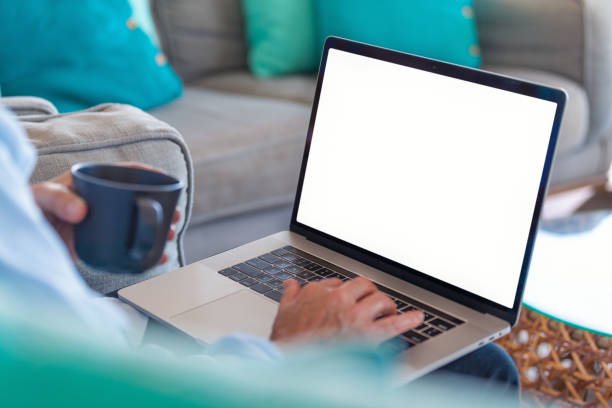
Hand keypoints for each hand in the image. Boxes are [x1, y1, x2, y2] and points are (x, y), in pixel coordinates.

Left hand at [31, 163, 179, 263]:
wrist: (21, 237)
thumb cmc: (32, 207)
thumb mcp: (42, 197)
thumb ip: (59, 199)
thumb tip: (81, 210)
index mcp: (94, 182)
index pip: (127, 172)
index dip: (150, 174)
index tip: (168, 181)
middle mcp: (104, 202)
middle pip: (140, 201)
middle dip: (162, 207)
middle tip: (176, 216)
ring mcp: (105, 224)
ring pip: (138, 225)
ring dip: (158, 230)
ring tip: (170, 236)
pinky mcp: (101, 245)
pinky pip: (128, 248)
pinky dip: (144, 254)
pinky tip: (156, 258)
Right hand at [270, 277, 423, 346]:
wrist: (289, 365)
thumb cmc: (286, 342)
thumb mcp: (283, 313)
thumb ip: (290, 295)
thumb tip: (291, 284)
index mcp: (317, 291)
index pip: (339, 283)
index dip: (345, 293)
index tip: (348, 300)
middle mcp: (338, 298)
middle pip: (363, 286)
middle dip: (369, 294)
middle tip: (372, 303)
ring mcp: (354, 315)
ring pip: (380, 300)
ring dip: (386, 306)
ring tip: (388, 312)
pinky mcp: (367, 335)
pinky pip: (393, 324)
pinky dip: (408, 320)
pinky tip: (417, 318)